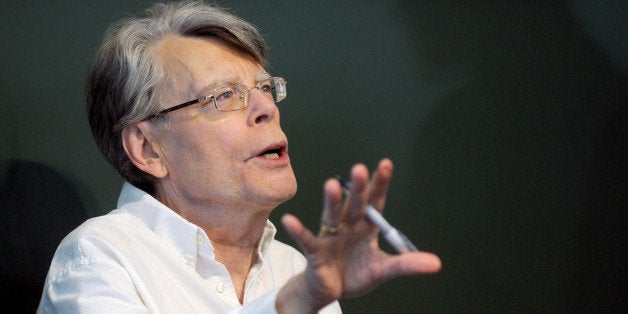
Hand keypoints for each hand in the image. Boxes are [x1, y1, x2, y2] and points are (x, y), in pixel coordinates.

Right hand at [277, 158, 440, 312]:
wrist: (329, 291)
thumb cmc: (354, 274)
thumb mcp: (383, 270)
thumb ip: (407, 264)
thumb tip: (436, 263)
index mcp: (365, 227)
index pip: (375, 201)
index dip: (380, 184)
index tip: (386, 164)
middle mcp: (348, 226)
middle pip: (354, 204)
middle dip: (357, 188)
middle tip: (360, 169)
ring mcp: (331, 237)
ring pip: (332, 216)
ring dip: (331, 202)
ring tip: (331, 185)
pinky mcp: (316, 252)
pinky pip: (307, 240)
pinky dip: (299, 230)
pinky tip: (291, 220)